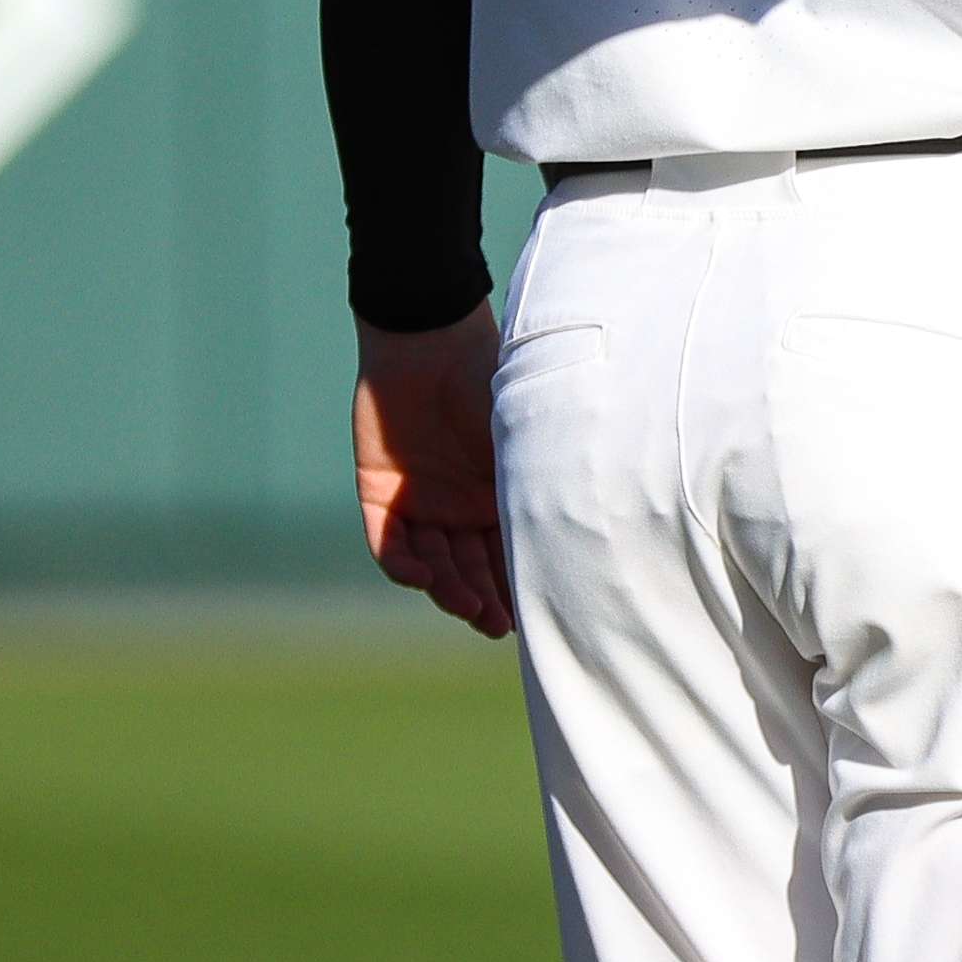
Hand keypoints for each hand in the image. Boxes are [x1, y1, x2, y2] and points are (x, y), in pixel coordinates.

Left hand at [352, 312, 512, 639]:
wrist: (429, 336)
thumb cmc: (487, 379)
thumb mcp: (523, 437)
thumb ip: (540, 484)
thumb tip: (581, 542)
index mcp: (499, 493)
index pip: (509, 553)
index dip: (519, 586)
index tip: (534, 615)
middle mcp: (460, 505)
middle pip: (471, 567)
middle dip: (484, 599)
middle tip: (497, 625)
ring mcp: (421, 501)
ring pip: (433, 562)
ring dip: (449, 588)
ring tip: (466, 608)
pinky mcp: (380, 493)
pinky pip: (388, 542)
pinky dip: (404, 564)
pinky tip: (422, 577)